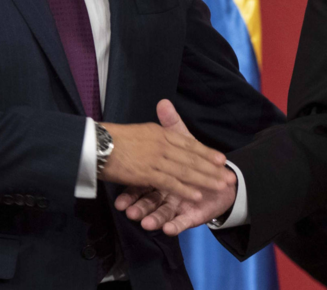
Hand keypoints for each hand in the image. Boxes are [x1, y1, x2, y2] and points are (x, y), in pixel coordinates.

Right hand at [114, 100, 237, 234]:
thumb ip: (155, 132)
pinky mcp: (146, 172)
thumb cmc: (113, 137)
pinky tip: (197, 195)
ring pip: (186, 170)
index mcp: (160, 133)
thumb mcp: (140, 130)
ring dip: (204, 180)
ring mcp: (156, 158)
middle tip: (230, 178)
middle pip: (192, 157)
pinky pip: (170, 182)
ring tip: (220, 187)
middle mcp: (162, 144)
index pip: (189, 144)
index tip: (222, 159)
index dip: (206, 152)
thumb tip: (165, 132)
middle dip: (212, 168)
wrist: (95, 142)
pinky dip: (184, 189)